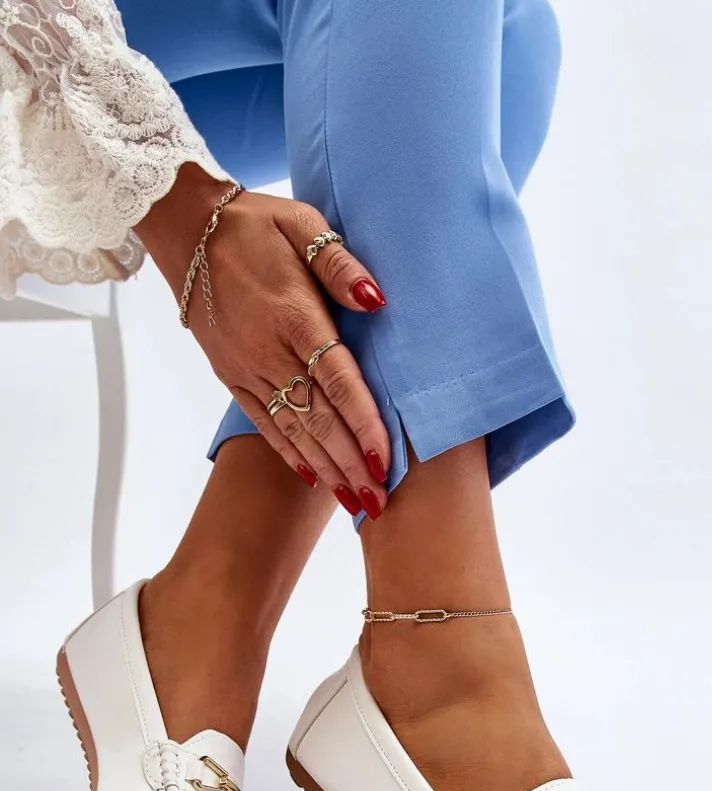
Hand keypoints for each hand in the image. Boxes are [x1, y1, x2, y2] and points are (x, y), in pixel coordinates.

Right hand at [134, 164, 389, 515]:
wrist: (186, 232)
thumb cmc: (254, 225)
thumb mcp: (303, 225)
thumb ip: (341, 265)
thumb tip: (378, 300)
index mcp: (293, 316)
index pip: (337, 381)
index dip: (364, 422)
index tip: (386, 459)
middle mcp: (269, 352)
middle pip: (319, 419)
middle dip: (352, 465)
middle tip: (380, 504)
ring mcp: (247, 370)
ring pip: (294, 431)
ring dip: (328, 470)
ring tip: (356, 503)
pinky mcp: (232, 377)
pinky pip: (265, 424)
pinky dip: (291, 454)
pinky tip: (314, 478)